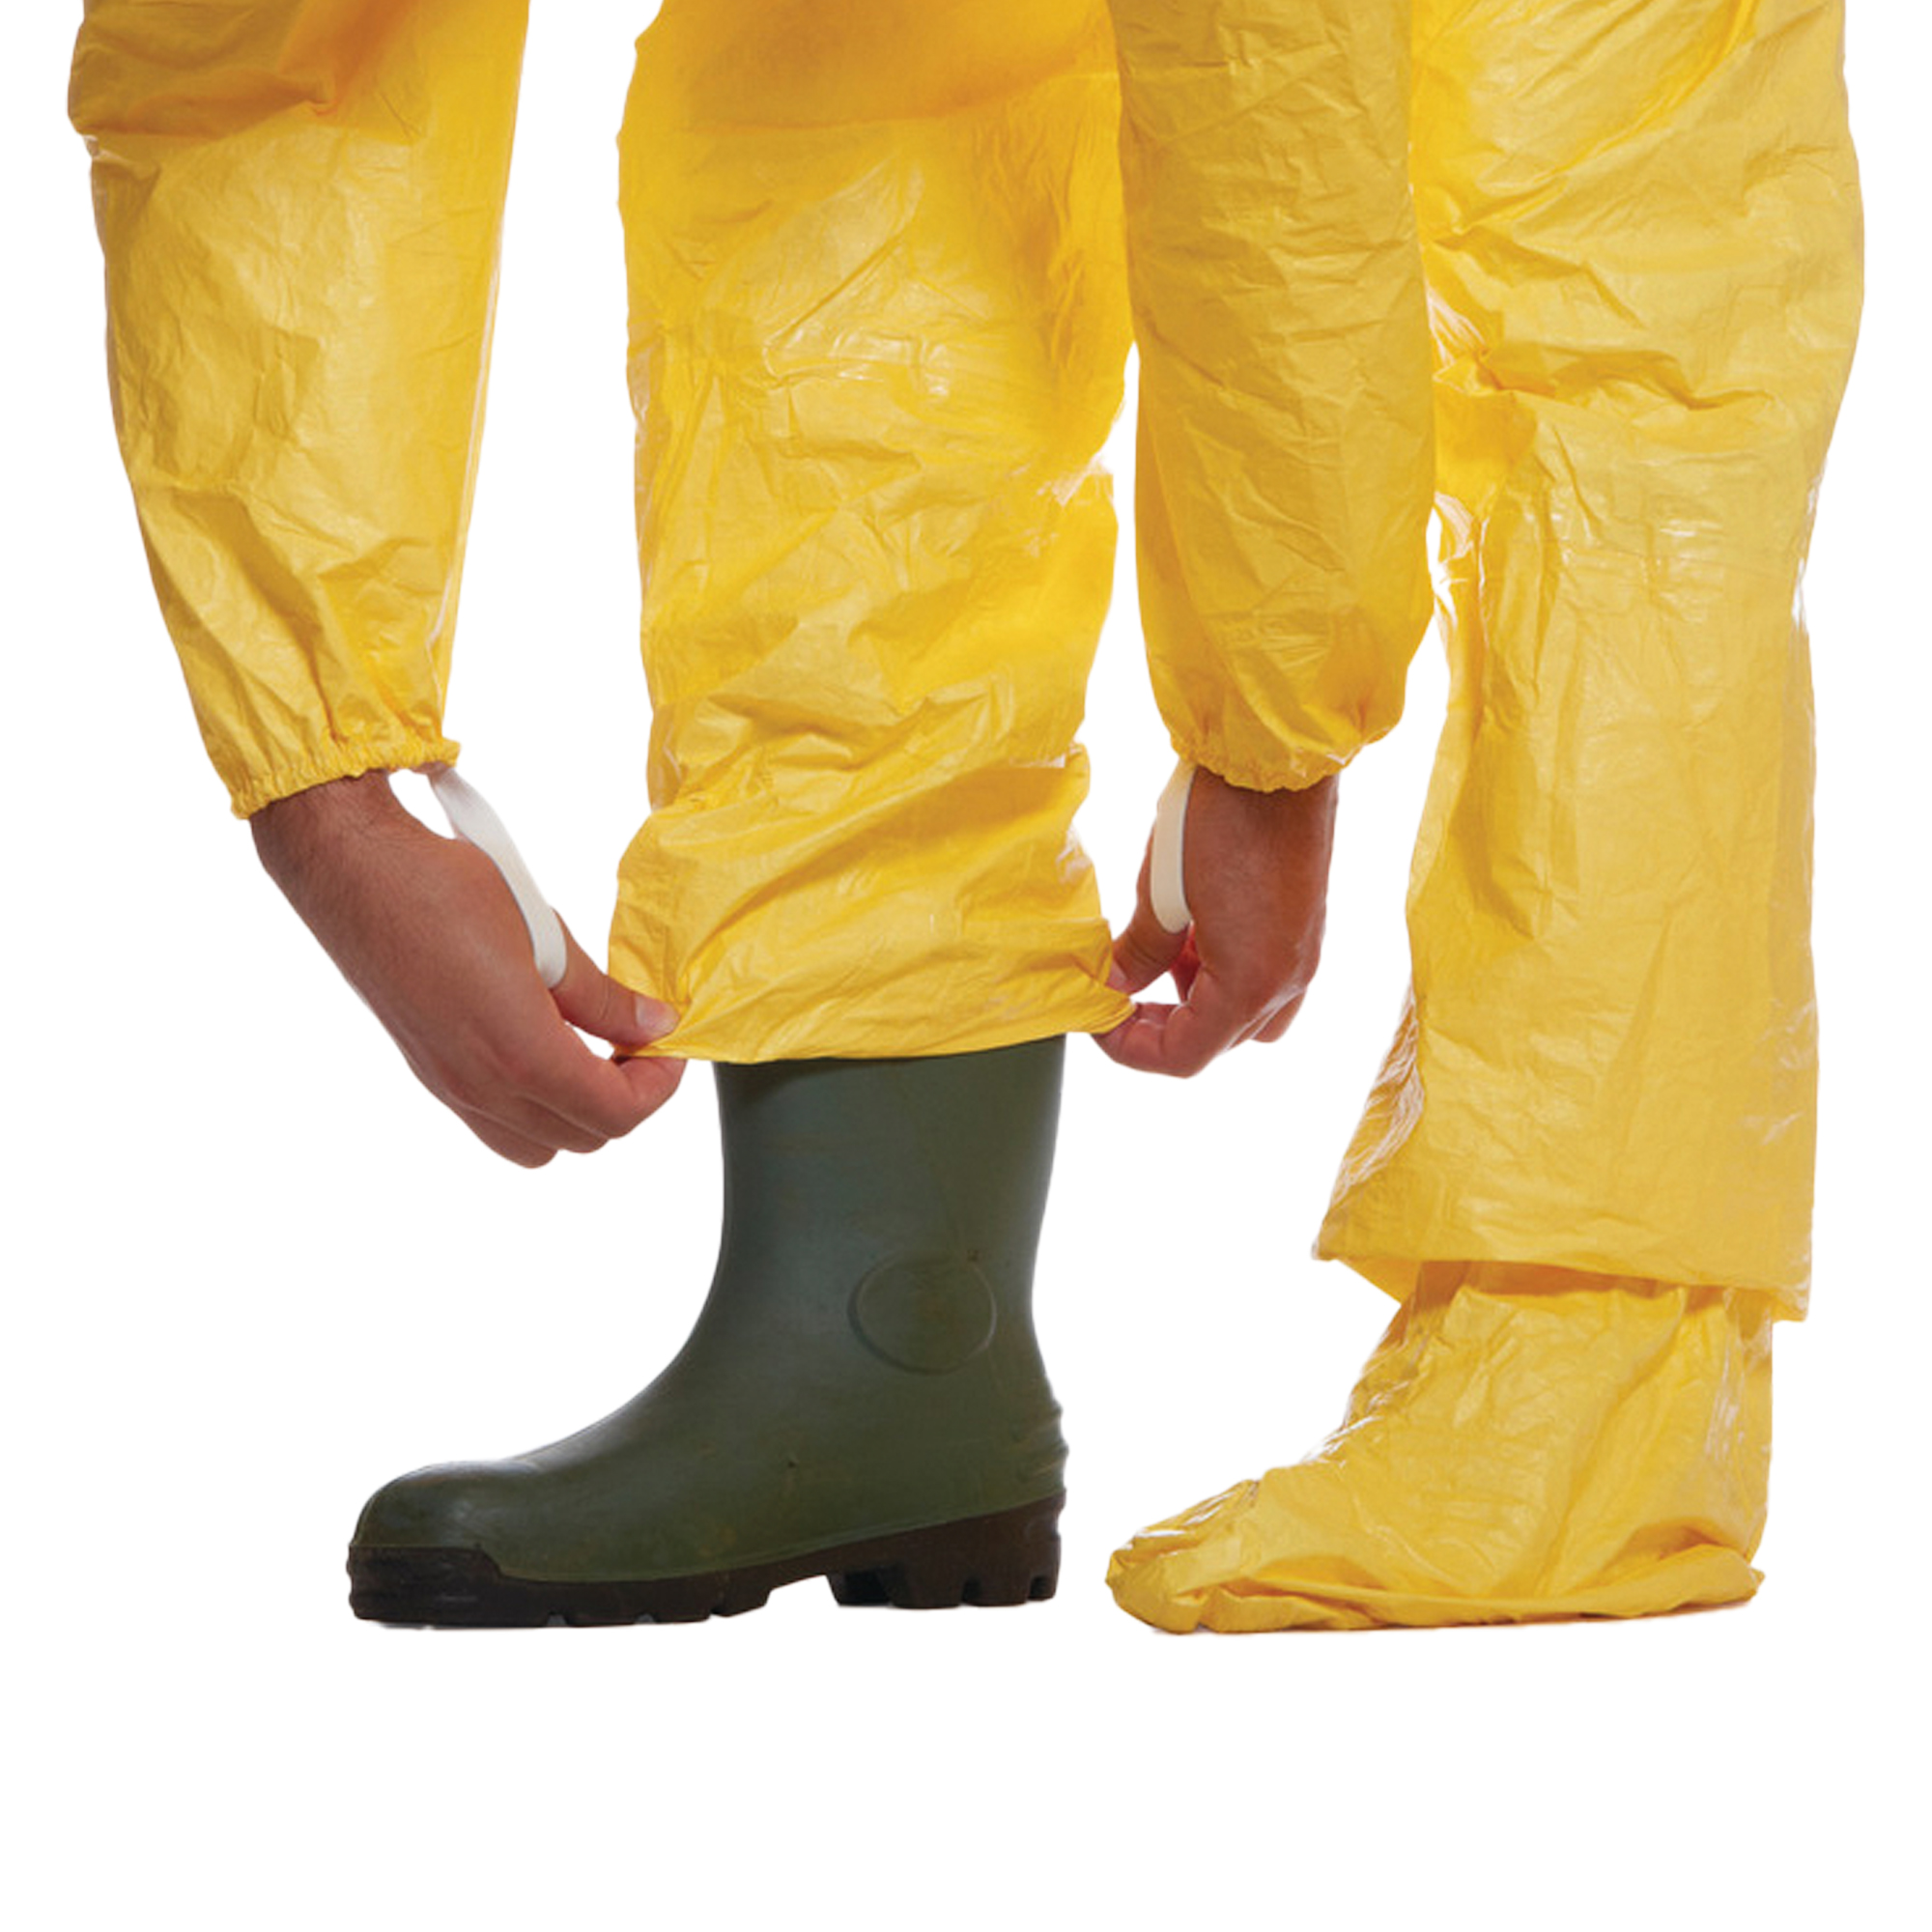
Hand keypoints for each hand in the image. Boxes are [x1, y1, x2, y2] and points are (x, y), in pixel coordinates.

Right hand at [252, 771, 683, 1165]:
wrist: (353, 871)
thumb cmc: (441, 888)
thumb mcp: (546, 935)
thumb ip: (602, 996)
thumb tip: (652, 1025)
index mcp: (521, 1054)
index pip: (617, 1113)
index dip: (659, 1085)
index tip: (668, 1046)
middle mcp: (481, 1087)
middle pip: (585, 1139)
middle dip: (625, 1098)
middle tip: (637, 1044)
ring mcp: (450, 1087)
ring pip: (538, 1146)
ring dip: (577, 1113)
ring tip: (591, 1052)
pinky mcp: (429, 1074)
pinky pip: (495, 1125)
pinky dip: (533, 1108)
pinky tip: (541, 1048)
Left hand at [1098, 769, 1335, 1076]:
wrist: (1277, 758)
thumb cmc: (1221, 818)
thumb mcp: (1161, 891)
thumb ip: (1140, 951)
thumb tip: (1117, 983)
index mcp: (1250, 984)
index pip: (1184, 1055)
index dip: (1132, 1049)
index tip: (1100, 1022)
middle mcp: (1286, 980)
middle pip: (1218, 1040)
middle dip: (1165, 1025)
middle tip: (1122, 996)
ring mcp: (1302, 954)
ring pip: (1247, 1014)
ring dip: (1198, 1001)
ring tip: (1160, 958)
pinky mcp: (1305, 927)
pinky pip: (1264, 977)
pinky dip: (1224, 973)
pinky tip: (1194, 933)